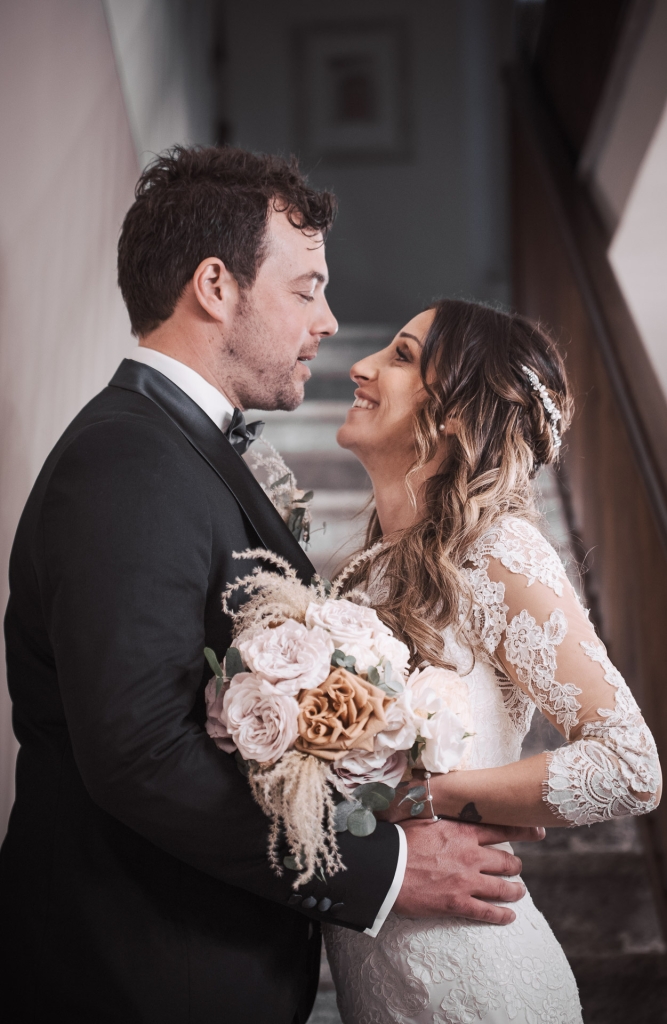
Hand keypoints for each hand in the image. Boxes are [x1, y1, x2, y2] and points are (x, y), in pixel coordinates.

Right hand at [393, 818, 544, 924]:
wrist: (385, 868)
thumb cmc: (400, 840)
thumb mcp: (423, 819)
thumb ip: (441, 815)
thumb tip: (441, 798)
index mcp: (462, 832)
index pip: (500, 829)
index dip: (522, 830)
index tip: (537, 830)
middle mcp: (470, 855)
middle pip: (506, 861)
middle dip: (515, 866)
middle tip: (518, 868)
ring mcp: (466, 881)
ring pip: (502, 887)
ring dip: (514, 891)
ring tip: (519, 892)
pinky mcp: (458, 903)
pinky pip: (487, 911)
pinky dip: (501, 915)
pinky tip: (509, 917)